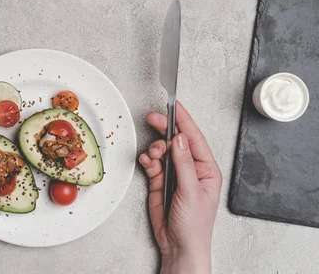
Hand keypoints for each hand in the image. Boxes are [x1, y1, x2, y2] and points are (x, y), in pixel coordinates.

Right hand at [139, 102, 221, 273]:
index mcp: (206, 169)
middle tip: (153, 118)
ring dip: (154, 148)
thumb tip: (180, 139)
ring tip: (153, 155)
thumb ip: (184, 163)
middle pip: (176, 140)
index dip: (184, 121)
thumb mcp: (192, 191)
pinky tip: (146, 162)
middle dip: (164, 129)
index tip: (174, 106)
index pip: (194, 138)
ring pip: (161, 150)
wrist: (179, 245)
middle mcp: (191, 168)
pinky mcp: (160, 181)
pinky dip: (147, 159)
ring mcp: (175, 174)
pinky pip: (151, 162)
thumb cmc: (194, 225)